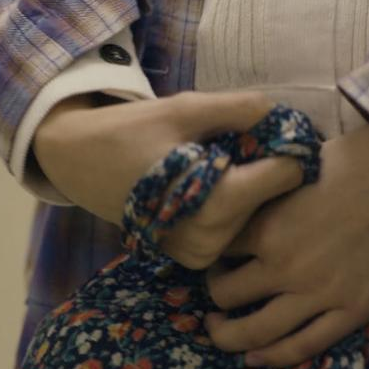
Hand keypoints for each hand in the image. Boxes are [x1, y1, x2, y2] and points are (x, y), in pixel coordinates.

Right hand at [33, 91, 304, 268]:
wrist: (78, 163)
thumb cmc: (131, 132)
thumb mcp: (186, 108)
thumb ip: (242, 109)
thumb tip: (288, 116)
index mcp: (217, 202)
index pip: (288, 175)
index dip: (289, 149)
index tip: (276, 134)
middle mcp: (213, 238)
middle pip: (274, 198)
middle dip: (268, 169)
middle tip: (246, 145)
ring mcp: (202, 254)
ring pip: (256, 216)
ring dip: (251, 189)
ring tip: (223, 164)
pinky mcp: (194, 259)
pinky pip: (234, 230)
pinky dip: (233, 207)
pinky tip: (212, 186)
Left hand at [204, 123, 368, 366]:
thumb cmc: (359, 160)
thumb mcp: (295, 168)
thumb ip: (265, 195)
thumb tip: (242, 199)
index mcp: (268, 226)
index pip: (215, 251)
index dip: (208, 254)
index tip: (212, 255)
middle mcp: (286, 265)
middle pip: (225, 294)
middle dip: (214, 294)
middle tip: (217, 291)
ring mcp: (320, 293)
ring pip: (255, 331)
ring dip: (228, 336)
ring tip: (219, 331)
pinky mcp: (353, 311)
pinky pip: (303, 346)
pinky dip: (273, 357)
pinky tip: (256, 358)